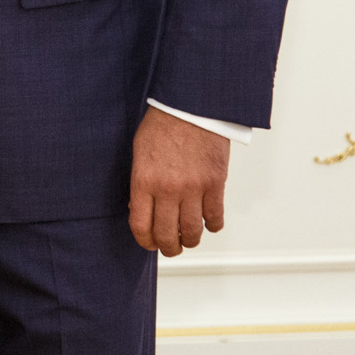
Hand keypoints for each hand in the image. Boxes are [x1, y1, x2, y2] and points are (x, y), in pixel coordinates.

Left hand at [128, 106, 228, 257]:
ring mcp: (193, 188)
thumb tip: (141, 210)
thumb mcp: (140, 153)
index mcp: (144, 181)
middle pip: (167, 235)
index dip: (145, 241)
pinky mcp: (215, 184)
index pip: (141, 226)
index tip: (149, 243)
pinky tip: (208, 222)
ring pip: (192, 232)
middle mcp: (168, 189)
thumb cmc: (162, 125)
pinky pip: (215, 218)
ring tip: (189, 239)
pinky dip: (212, 226)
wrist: (190, 106)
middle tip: (171, 248)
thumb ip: (141, 183)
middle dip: (168, 248)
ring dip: (190, 241)